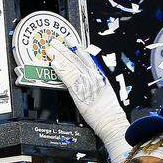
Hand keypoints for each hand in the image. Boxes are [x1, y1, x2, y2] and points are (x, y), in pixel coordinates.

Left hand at [47, 41, 130, 162]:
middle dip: (65, 49)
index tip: (71, 41)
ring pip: (70, 66)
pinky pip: (67, 77)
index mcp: (99, 76)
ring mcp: (85, 83)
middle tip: (56, 41)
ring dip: (60, 56)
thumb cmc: (109, 111)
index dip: (77, 49)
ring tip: (52, 49)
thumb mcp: (105, 92)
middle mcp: (92, 77)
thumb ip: (97, 83)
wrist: (110, 120)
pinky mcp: (78, 91)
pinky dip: (60, 70)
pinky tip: (54, 63)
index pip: (87, 59)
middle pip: (76, 60)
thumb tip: (90, 79)